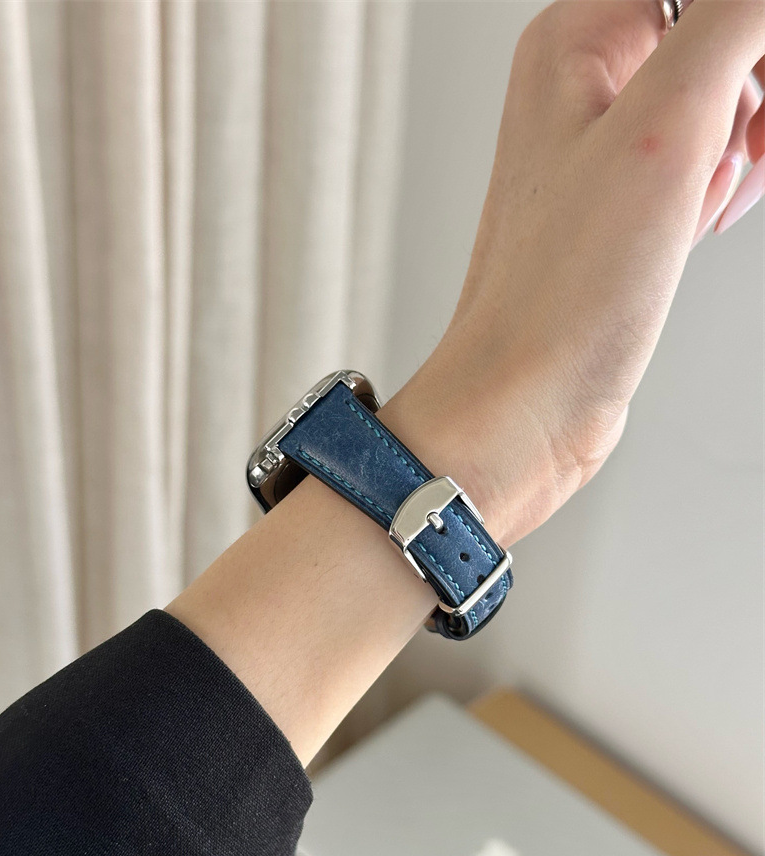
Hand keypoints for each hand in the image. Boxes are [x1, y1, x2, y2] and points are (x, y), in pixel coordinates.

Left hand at [383, 0, 763, 545]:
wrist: (527, 402)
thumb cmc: (560, 295)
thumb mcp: (667, 126)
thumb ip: (732, 23)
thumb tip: (753, 5)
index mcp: (575, 39)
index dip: (746, 37)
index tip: (747, 106)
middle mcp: (581, 85)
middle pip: (723, 33)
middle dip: (750, 99)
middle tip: (729, 156)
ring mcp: (601, 148)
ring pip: (723, 102)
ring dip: (739, 150)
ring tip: (698, 205)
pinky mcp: (622, 204)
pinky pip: (702, 162)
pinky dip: (718, 189)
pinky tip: (694, 226)